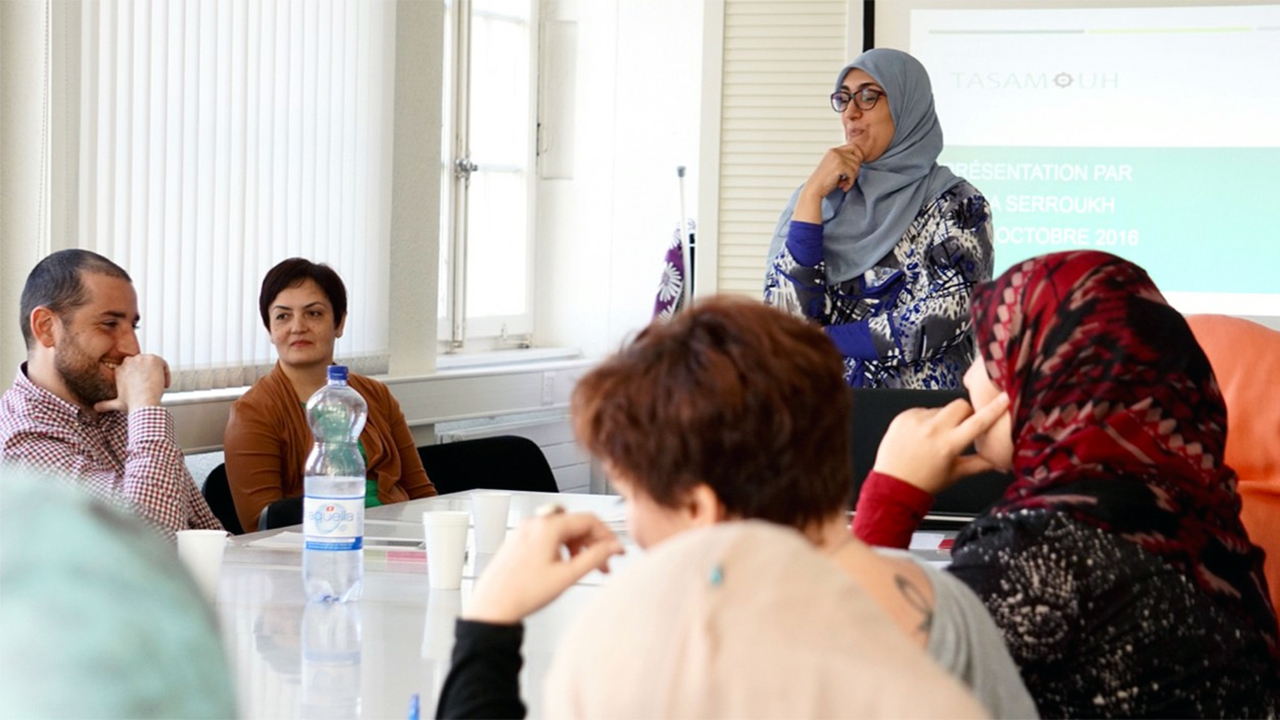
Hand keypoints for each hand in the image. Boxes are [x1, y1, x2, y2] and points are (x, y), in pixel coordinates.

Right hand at [94, 354, 169, 413]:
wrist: (143, 403)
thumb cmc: (132, 403)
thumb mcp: (116, 403)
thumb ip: (105, 404)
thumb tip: (95, 408)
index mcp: (119, 370)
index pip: (131, 367)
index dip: (138, 376)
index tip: (143, 385)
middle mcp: (128, 362)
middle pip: (142, 363)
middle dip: (148, 373)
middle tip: (152, 385)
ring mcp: (141, 359)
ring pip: (153, 362)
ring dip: (157, 373)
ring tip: (159, 385)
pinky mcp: (153, 359)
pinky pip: (163, 363)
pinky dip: (166, 373)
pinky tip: (165, 383)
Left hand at [462, 512, 624, 624]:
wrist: (492, 606)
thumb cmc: (522, 593)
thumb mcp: (567, 576)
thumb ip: (595, 558)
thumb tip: (614, 547)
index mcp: (548, 526)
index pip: (589, 520)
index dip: (608, 536)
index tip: (617, 551)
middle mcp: (535, 523)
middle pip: (576, 523)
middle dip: (593, 543)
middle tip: (604, 564)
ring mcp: (525, 530)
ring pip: (562, 529)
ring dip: (578, 545)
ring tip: (583, 567)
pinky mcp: (519, 540)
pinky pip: (548, 535)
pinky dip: (562, 546)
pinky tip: (563, 565)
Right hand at [794, 143, 864, 222]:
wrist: (814, 189)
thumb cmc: (823, 182)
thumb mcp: (833, 167)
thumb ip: (843, 161)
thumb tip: (859, 160)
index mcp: (833, 151)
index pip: (854, 147)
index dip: (858, 157)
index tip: (854, 169)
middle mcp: (835, 152)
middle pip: (857, 157)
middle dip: (856, 169)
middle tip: (848, 179)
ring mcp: (837, 158)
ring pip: (856, 166)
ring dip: (852, 177)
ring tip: (843, 183)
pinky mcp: (840, 166)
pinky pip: (853, 173)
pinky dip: (850, 182)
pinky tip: (843, 186)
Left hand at [871, 393, 1010, 495]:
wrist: (892, 484)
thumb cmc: (924, 482)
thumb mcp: (956, 474)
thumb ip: (981, 463)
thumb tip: (1001, 459)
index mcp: (949, 444)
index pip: (978, 422)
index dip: (994, 409)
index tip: (1004, 398)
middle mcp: (933, 429)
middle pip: (960, 405)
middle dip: (965, 413)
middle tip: (961, 427)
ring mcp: (916, 421)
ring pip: (941, 408)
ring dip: (943, 419)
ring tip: (934, 438)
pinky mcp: (903, 417)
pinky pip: (922, 410)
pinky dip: (925, 420)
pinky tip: (920, 436)